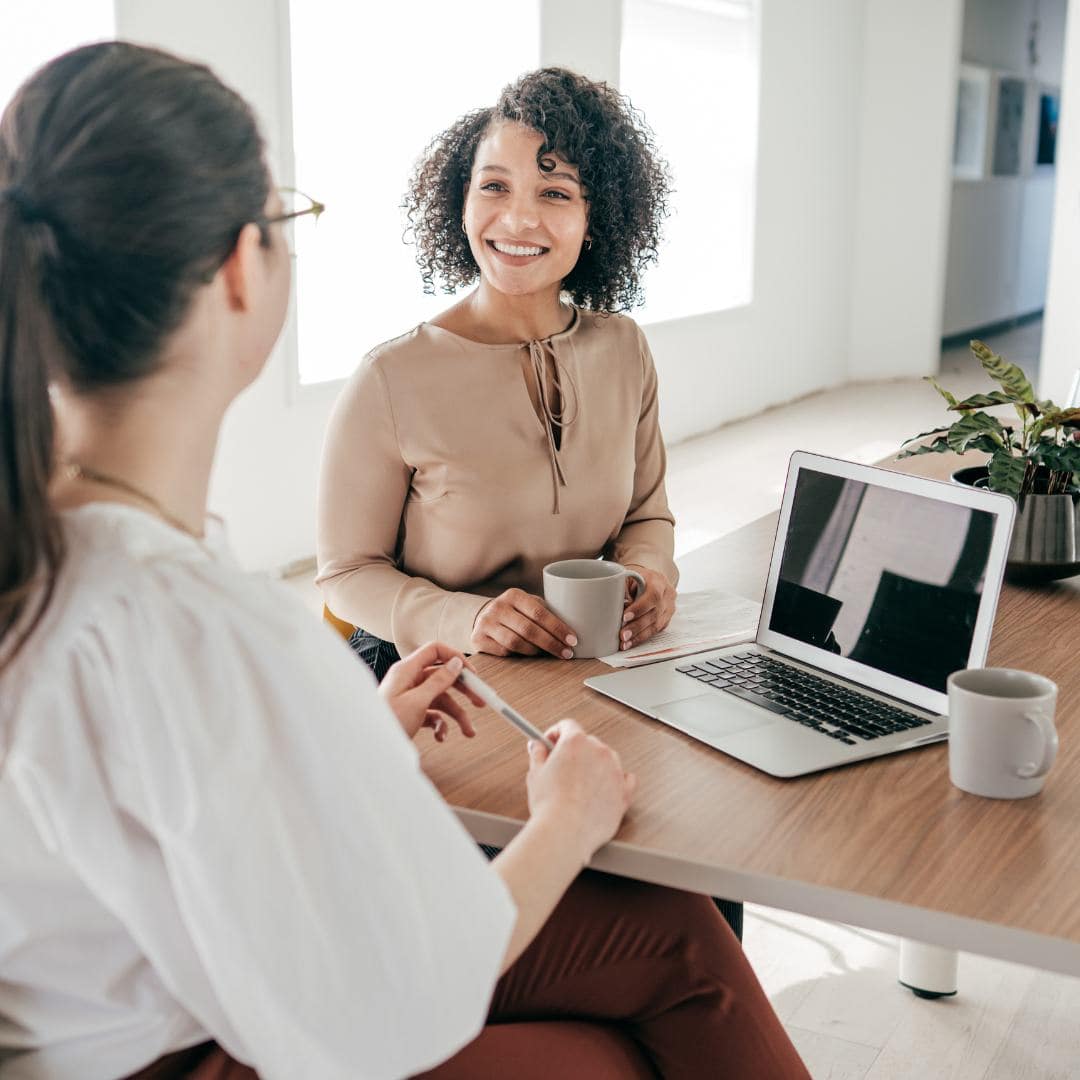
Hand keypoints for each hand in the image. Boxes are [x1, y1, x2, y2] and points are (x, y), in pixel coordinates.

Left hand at [378, 641, 484, 741]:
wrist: (368, 748)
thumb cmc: (386, 723)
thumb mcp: (417, 701)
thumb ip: (438, 681)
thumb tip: (455, 664)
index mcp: (407, 670)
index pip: (435, 651)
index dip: (455, 658)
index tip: (472, 674)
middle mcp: (409, 680)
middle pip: (443, 677)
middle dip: (464, 691)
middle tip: (481, 702)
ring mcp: (411, 697)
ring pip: (442, 699)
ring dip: (457, 715)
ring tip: (468, 731)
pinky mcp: (411, 713)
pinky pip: (433, 714)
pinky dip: (441, 725)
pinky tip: (441, 736)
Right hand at [471, 588, 577, 658]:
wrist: (485, 617)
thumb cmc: (517, 613)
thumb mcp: (529, 605)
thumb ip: (546, 612)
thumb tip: (577, 626)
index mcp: (514, 595)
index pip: (539, 613)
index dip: (558, 628)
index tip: (573, 640)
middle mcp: (498, 607)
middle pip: (529, 630)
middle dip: (551, 644)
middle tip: (566, 653)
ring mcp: (485, 623)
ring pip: (515, 643)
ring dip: (536, 651)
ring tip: (549, 654)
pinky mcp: (478, 639)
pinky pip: (504, 652)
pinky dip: (519, 656)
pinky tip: (529, 655)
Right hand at [525, 719, 636, 863]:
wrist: (565, 831)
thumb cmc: (550, 805)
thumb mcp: (535, 774)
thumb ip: (538, 754)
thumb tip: (537, 747)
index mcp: (576, 742)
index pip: (568, 726)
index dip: (556, 734)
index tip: (551, 743)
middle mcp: (599, 751)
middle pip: (588, 742)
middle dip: (575, 752)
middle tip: (561, 767)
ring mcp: (614, 770)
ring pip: (606, 759)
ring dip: (594, 766)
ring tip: (579, 785)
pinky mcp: (624, 791)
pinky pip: (625, 778)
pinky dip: (615, 781)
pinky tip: (603, 788)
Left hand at [619, 566, 675, 649]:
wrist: (651, 580)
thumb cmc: (637, 578)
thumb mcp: (628, 577)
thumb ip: (624, 590)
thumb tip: (621, 607)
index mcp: (658, 581)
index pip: (653, 596)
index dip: (639, 608)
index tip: (625, 617)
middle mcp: (667, 595)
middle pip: (654, 614)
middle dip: (637, 626)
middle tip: (623, 635)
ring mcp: (669, 608)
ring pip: (656, 625)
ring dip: (639, 636)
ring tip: (625, 643)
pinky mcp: (666, 619)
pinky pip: (655, 631)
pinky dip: (642, 638)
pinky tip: (631, 643)